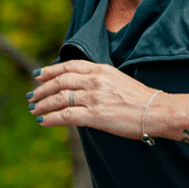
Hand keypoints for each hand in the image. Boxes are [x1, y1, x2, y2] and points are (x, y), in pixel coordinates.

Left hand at [29, 60, 159, 139]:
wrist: (157, 111)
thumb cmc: (141, 99)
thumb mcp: (118, 80)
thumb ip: (99, 80)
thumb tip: (81, 87)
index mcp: (101, 69)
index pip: (69, 66)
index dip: (51, 70)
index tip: (39, 75)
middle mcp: (94, 80)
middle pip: (60, 81)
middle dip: (42, 89)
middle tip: (32, 95)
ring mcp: (93, 97)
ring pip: (59, 98)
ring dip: (43, 104)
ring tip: (34, 109)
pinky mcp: (94, 115)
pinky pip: (65, 115)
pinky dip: (51, 118)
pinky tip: (43, 122)